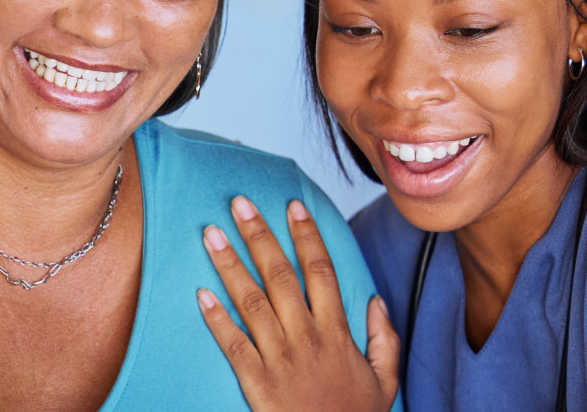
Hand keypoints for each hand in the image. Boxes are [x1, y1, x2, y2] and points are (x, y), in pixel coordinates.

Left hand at [197, 196, 399, 411]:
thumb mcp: (385, 380)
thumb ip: (383, 338)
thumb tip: (375, 301)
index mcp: (337, 334)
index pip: (321, 271)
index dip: (306, 235)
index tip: (293, 206)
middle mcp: (307, 339)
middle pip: (280, 275)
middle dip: (259, 235)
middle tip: (240, 204)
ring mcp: (279, 359)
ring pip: (251, 302)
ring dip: (230, 265)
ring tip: (211, 233)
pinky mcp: (256, 382)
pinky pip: (233, 344)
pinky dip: (217, 318)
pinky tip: (201, 293)